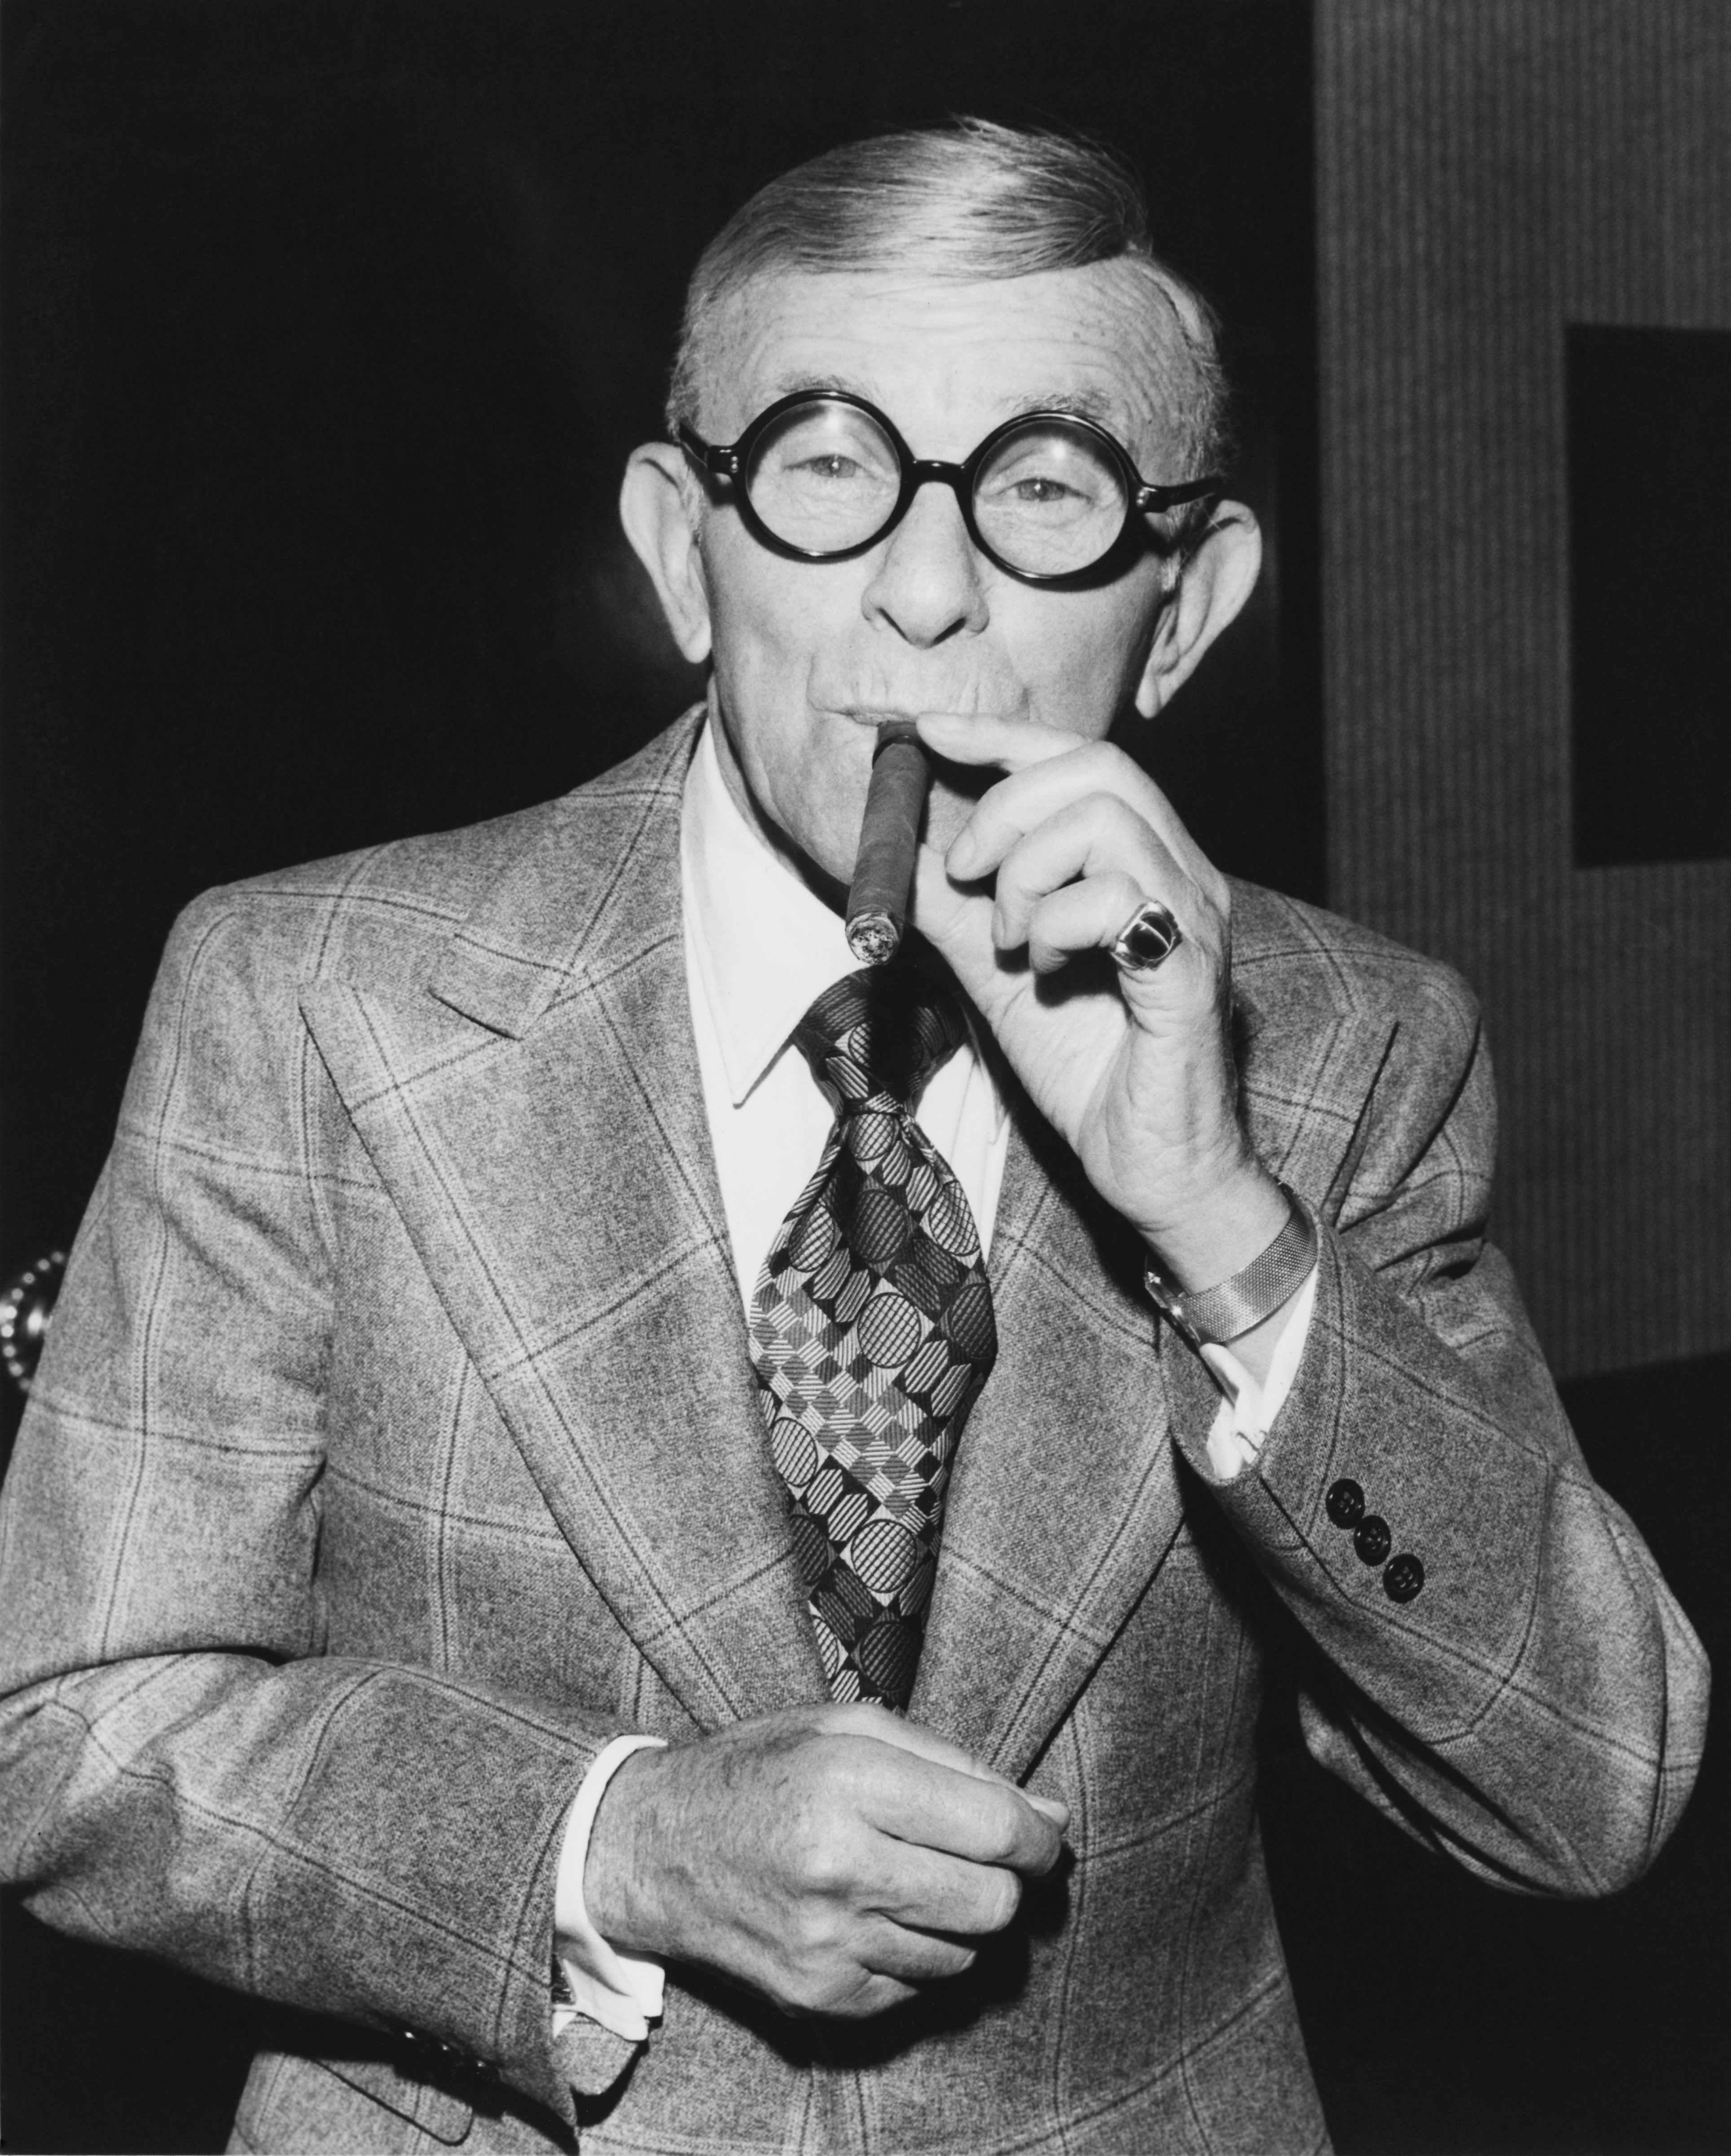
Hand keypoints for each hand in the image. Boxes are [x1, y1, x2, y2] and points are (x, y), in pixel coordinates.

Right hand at [583, 1702, 1067, 2018]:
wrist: (658, 1847)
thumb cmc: (764, 1770)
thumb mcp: (849, 1729)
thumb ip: (957, 1765)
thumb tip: (1051, 1816)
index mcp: (850, 1781)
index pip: (995, 1829)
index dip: (1038, 1836)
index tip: (1040, 1834)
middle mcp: (840, 1865)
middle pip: (992, 1901)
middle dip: (1006, 1882)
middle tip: (980, 1859)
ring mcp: (827, 1941)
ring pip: (964, 1953)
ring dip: (961, 1920)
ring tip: (915, 1881)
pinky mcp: (818, 1994)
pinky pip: (918, 1990)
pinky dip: (917, 1955)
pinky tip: (876, 1916)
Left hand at [910, 714, 1287, 1291]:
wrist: (1153, 1167)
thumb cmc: (1090, 1068)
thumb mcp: (1000, 969)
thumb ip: (956, 909)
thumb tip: (895, 848)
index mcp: (1141, 862)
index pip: (1077, 758)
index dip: (997, 735)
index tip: (924, 731)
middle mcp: (1180, 873)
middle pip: (1097, 765)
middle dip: (1005, 805)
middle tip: (966, 875)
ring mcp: (1192, 916)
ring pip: (1104, 819)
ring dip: (1027, 874)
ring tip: (1014, 940)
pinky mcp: (1188, 970)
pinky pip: (1115, 898)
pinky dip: (1056, 925)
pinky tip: (1047, 970)